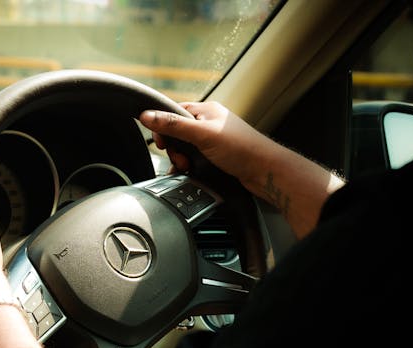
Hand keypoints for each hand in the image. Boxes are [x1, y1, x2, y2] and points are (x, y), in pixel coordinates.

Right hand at [139, 102, 273, 186]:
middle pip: (177, 133)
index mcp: (206, 110)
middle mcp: (209, 123)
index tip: (161, 143)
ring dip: (181, 160)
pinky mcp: (215, 156)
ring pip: (184, 148)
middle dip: (174, 148)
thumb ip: (173, 125)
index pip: (174, 113)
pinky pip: (193, 159)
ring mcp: (212, 140)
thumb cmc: (241, 149)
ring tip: (188, 167)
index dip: (163, 128)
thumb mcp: (202, 134)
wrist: (265, 172)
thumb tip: (147, 115)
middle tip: (181, 159)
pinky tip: (189, 173)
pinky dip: (188, 167)